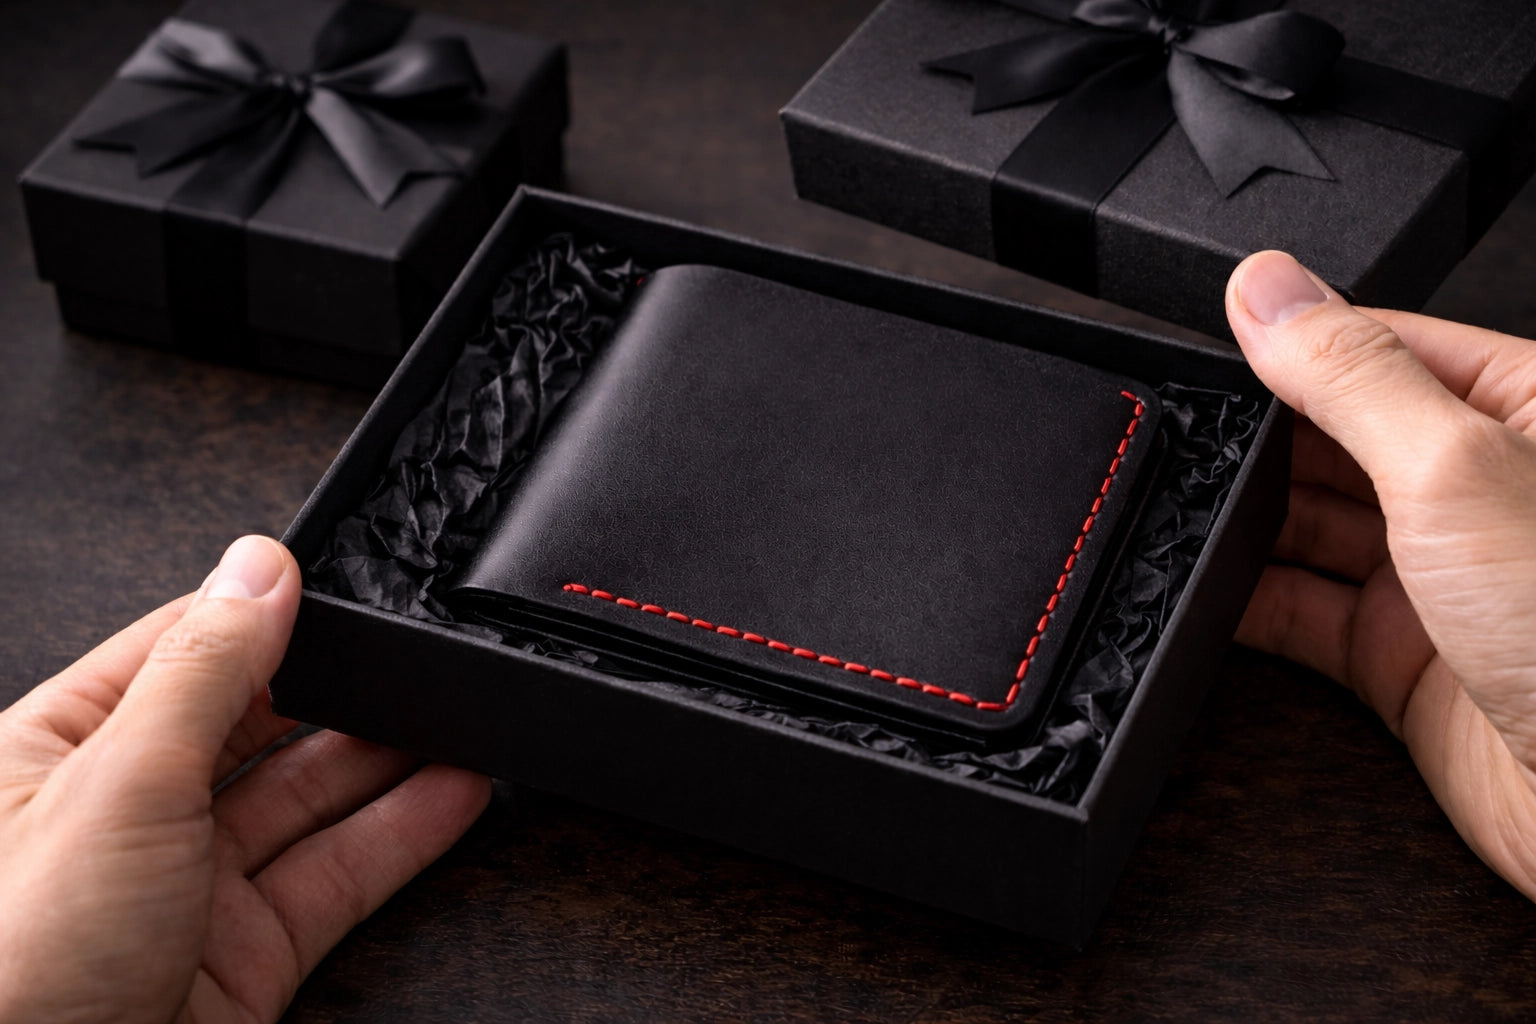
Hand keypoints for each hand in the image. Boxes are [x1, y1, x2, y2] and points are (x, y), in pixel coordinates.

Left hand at [0, 536, 490, 1022]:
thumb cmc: (12, 972)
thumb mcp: (119, 784)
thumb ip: (204, 670)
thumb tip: (260, 567)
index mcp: (53, 754)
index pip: (176, 653)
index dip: (260, 616)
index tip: (334, 585)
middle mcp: (121, 817)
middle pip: (256, 726)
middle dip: (337, 691)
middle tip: (413, 656)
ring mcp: (186, 890)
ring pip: (307, 804)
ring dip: (386, 760)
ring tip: (458, 717)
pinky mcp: (245, 956)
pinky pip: (337, 878)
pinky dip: (402, 835)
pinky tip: (451, 795)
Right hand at [1228, 251, 1535, 899]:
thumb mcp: (1454, 467)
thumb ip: (1351, 373)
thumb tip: (1267, 288)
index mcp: (1518, 410)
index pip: (1375, 345)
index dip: (1289, 346)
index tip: (1209, 350)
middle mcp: (1472, 489)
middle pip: (1329, 436)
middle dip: (1257, 443)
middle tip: (1183, 444)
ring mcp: (1433, 576)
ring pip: (1306, 526)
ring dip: (1244, 524)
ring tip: (1181, 513)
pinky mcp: (1397, 658)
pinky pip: (1299, 612)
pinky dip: (1244, 603)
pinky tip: (1203, 589)